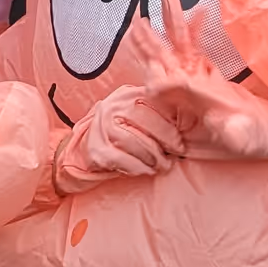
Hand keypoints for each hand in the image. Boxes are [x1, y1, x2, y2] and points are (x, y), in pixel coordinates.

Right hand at [53, 82, 186, 193]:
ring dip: (154, 158)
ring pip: (136, 142)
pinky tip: (146, 171)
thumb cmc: (117, 136)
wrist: (79, 152)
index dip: (171, 124)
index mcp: (126, 95)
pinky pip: (123, 159)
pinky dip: (138, 167)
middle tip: (175, 155)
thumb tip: (187, 125)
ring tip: (162, 166)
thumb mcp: (135, 118)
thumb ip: (156, 116)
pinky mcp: (96, 149)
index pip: (154, 105)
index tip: (182, 141)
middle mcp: (112, 107)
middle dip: (166, 141)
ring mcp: (101, 127)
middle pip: (146, 121)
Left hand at [134, 0, 267, 163]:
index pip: (166, 84)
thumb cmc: (263, 142)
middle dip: (151, 40)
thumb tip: (218, 124)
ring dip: (173, 26)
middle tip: (138, 17)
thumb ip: (233, 133)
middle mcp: (191, 95)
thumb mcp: (247, 140)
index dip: (152, 63)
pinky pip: (199, 51)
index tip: (139, 41)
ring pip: (181, 52)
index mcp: (193, 109)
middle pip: (165, 63)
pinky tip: (199, 12)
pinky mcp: (213, 79)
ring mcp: (201, 85)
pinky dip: (197, 32)